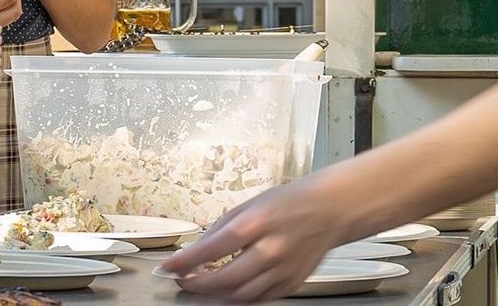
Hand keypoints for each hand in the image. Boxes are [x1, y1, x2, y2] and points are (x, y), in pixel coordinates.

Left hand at [158, 178, 355, 301]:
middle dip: (197, 284)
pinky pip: (260, 299)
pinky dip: (239, 298)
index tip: (167, 267)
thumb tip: (196, 250)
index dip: (185, 262)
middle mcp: (272, 250)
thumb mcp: (249, 205)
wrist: (330, 210)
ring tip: (200, 288)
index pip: (213, 248)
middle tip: (182, 281)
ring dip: (214, 296)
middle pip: (226, 280)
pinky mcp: (292, 283)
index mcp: (257, 223)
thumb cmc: (289, 202)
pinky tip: (226, 292)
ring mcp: (284, 270)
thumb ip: (222, 228)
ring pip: (242, 296)